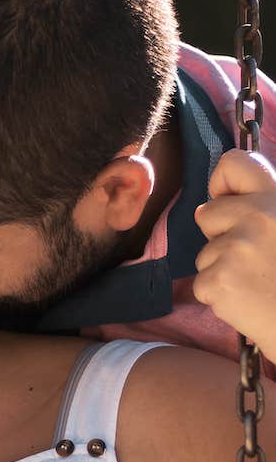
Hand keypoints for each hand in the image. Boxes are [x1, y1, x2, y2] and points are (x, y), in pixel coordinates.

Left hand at [194, 148, 275, 360]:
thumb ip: (260, 210)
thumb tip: (212, 204)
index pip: (234, 163)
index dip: (222, 184)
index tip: (231, 202)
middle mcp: (257, 216)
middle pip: (205, 214)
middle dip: (220, 236)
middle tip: (253, 257)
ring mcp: (235, 248)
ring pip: (203, 252)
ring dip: (222, 268)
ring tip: (255, 280)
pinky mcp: (218, 279)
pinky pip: (201, 282)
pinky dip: (219, 294)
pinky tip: (247, 298)